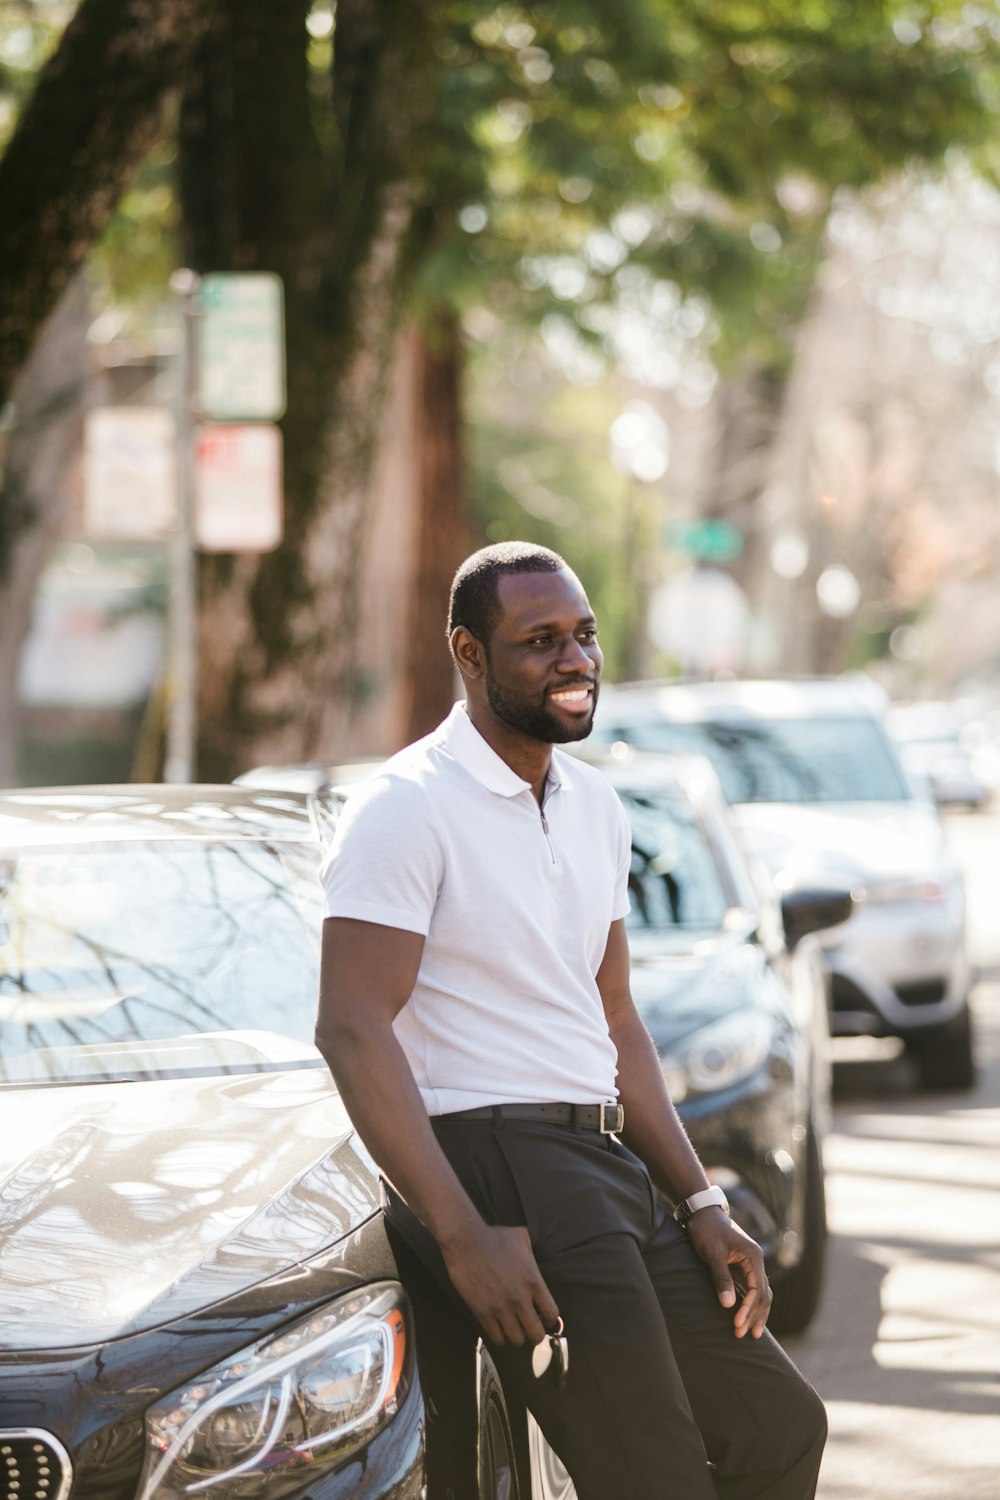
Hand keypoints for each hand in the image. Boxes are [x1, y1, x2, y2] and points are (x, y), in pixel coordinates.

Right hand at [440, 1221, 559, 1345]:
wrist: (466, 1241)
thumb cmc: (495, 1237)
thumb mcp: (523, 1239)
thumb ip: (533, 1255)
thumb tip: (537, 1261)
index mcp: (533, 1280)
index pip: (551, 1314)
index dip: (549, 1319)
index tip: (543, 1318)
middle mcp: (520, 1298)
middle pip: (536, 1333)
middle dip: (535, 1334)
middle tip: (529, 1328)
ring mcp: (501, 1307)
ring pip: (516, 1340)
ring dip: (517, 1337)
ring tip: (513, 1329)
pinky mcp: (483, 1312)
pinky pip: (496, 1338)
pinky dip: (500, 1337)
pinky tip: (499, 1329)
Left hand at [686, 1207, 771, 1338]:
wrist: (702, 1213)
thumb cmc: (707, 1230)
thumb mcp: (712, 1253)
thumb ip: (721, 1278)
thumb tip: (728, 1305)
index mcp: (754, 1257)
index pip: (757, 1290)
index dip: (749, 1309)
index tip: (737, 1323)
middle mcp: (756, 1263)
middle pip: (763, 1295)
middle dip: (754, 1316)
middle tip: (741, 1334)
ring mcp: (750, 1266)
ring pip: (760, 1295)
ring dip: (755, 1314)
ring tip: (750, 1334)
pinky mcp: (741, 1269)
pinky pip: (750, 1291)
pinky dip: (749, 1306)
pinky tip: (746, 1318)